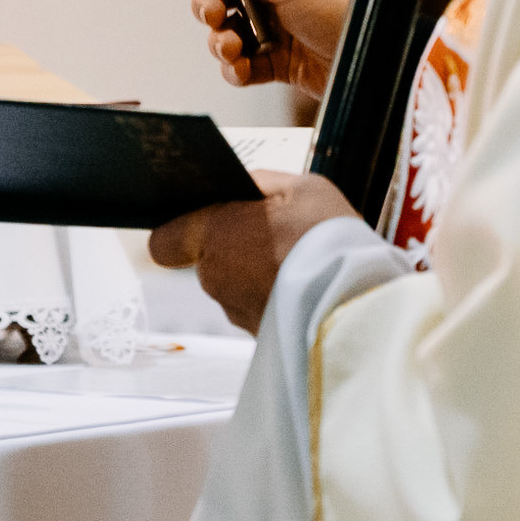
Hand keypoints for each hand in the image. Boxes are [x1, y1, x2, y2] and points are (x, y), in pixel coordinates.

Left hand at [148, 171, 358, 333]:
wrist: (355, 300)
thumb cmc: (325, 236)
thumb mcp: (300, 186)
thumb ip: (260, 183)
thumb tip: (243, 185)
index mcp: (212, 234)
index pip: (164, 240)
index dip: (179, 230)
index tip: (207, 220)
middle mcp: (213, 278)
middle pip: (209, 260)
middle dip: (236, 246)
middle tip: (276, 232)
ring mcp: (235, 311)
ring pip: (236, 285)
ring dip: (258, 272)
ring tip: (299, 259)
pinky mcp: (258, 336)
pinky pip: (259, 308)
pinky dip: (276, 296)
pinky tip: (307, 284)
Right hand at [169, 0, 357, 96]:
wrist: (376, 65)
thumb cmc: (348, 11)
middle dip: (209, 0)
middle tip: (212, 14)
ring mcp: (279, 22)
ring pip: (228, 25)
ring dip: (220, 38)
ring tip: (231, 49)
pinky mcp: (279, 58)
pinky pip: (243, 60)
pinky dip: (236, 66)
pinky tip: (241, 69)